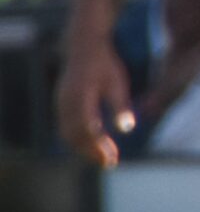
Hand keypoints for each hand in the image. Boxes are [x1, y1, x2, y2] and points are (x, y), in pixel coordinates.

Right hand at [55, 37, 133, 167]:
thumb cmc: (105, 64)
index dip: (98, 148)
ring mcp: (60, 104)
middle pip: (76, 137)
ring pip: (68, 134)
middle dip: (91, 152)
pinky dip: (78, 139)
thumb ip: (120, 106)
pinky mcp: (60, 105)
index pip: (87, 131)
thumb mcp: (117, 83)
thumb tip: (127, 130)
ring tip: (103, 157)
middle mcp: (66, 103)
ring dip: (84, 148)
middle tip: (109, 164)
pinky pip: (66, 128)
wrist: (84, 47)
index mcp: (80, 97)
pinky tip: (94, 144)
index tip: (112, 160)